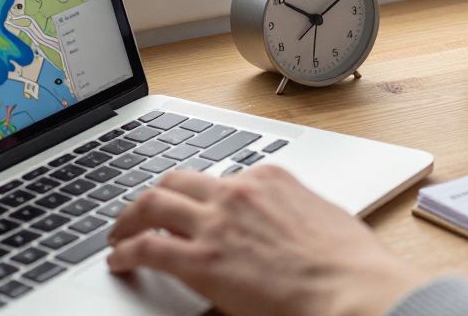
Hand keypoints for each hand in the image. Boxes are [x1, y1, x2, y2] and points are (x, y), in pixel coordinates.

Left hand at [107, 166, 429, 315]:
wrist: (349, 288)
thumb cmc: (348, 262)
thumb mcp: (320, 217)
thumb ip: (290, 213)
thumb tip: (283, 225)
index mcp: (270, 178)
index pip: (219, 178)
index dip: (199, 195)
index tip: (191, 207)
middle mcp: (238, 191)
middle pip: (177, 180)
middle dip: (154, 195)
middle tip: (141, 214)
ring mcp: (216, 223)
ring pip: (153, 203)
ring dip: (129, 218)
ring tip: (119, 234)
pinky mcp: (200, 260)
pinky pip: (147, 247)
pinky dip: (125, 252)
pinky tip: (118, 260)